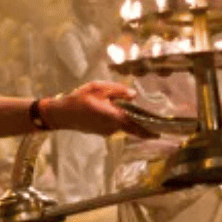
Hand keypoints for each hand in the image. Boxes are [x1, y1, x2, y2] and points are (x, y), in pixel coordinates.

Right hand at [43, 81, 157, 137]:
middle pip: (132, 127)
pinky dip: (118, 120)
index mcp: (114, 116)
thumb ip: (117, 91)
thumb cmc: (79, 99)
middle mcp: (113, 127)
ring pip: (122, 125)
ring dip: (128, 120)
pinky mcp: (101, 132)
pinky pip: (114, 126)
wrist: (61, 115)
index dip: (148, 129)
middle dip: (143, 127)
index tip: (160, 132)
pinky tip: (112, 112)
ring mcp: (107, 132)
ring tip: (130, 112)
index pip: (136, 124)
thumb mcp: (98, 88)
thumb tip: (133, 95)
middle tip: (156, 128)